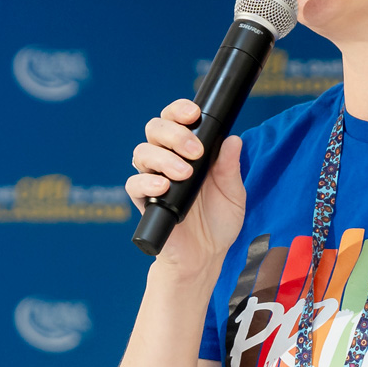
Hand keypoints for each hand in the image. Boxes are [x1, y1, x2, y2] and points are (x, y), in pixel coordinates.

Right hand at [125, 98, 246, 274]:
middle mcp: (166, 160)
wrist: (206, 255)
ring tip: (184, 173)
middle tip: (195, 151)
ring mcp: (153, 179)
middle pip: (155, 129)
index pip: (175, 119)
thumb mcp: (233, 193)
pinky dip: (146, 182)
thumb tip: (233, 140)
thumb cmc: (219, 221)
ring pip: (142, 152)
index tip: (193, 113)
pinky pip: (134, 184)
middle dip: (174, 133)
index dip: (179, 110)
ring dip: (163, 158)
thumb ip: (231, 167)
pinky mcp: (143, 201)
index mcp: (188, 151)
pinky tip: (163, 188)